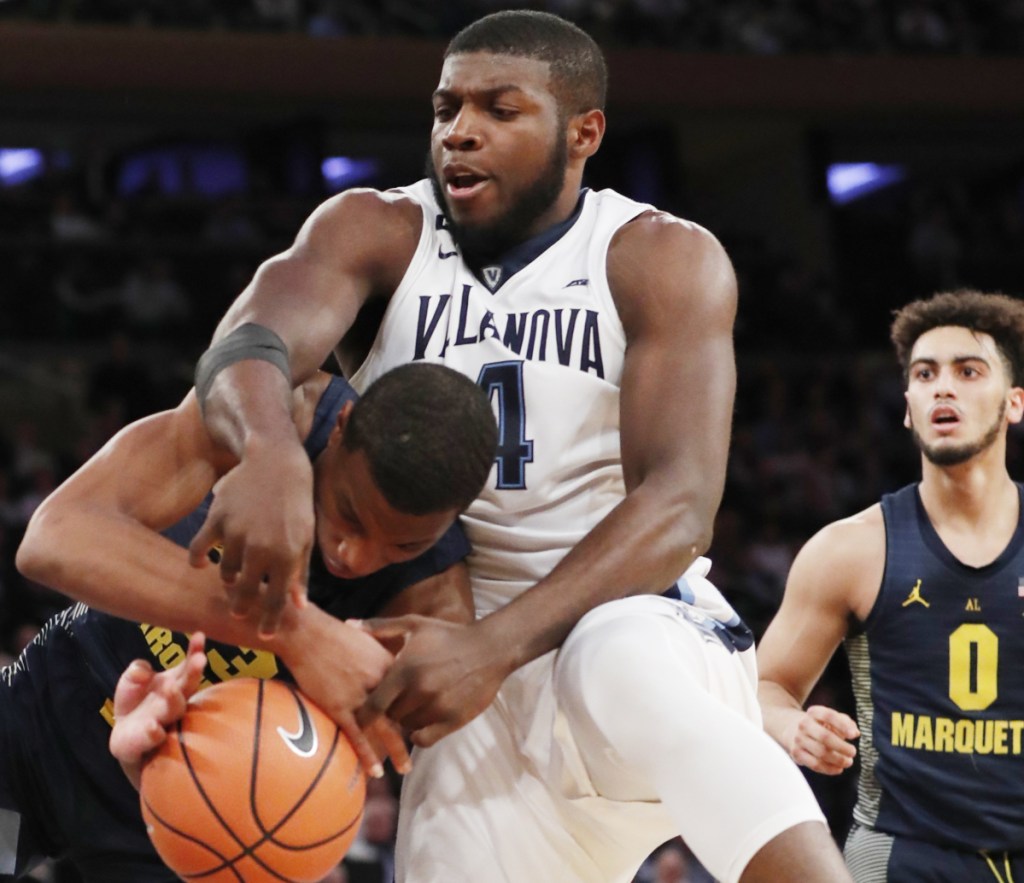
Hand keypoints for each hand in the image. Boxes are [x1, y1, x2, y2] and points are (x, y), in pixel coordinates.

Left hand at [109, 632, 207, 789]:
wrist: (124, 735)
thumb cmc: (136, 701)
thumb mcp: (132, 678)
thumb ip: (137, 670)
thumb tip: (143, 672)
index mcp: (174, 681)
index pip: (188, 665)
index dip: (195, 651)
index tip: (200, 635)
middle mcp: (174, 700)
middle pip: (188, 686)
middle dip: (194, 672)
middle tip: (200, 659)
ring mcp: (163, 720)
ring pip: (174, 709)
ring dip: (174, 698)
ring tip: (171, 687)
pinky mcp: (148, 738)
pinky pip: (153, 736)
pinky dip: (153, 732)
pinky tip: (152, 726)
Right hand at [189, 440, 313, 636]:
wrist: (277, 462)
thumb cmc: (296, 503)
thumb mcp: (306, 537)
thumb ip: (300, 574)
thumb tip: (299, 606)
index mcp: (287, 556)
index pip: (276, 601)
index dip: (270, 621)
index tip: (266, 635)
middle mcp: (261, 549)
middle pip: (245, 594)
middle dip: (242, 608)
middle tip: (239, 612)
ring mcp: (236, 535)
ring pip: (224, 574)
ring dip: (227, 580)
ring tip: (231, 579)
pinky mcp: (216, 519)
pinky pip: (199, 549)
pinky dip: (198, 560)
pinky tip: (200, 564)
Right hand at [278, 610, 410, 778]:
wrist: (308, 633)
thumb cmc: (334, 633)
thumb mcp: (367, 639)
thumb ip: (380, 653)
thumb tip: (387, 664)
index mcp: (388, 664)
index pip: (410, 691)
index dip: (418, 707)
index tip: (425, 720)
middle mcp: (380, 682)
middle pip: (403, 712)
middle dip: (414, 732)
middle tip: (424, 747)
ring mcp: (360, 696)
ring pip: (384, 729)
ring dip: (396, 751)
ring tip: (405, 769)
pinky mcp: (339, 706)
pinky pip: (356, 736)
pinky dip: (367, 755)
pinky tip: (375, 771)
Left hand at [355, 616, 512, 746]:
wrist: (489, 648)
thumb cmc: (448, 635)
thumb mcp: (414, 625)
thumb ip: (379, 627)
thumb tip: (349, 624)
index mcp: (405, 670)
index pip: (373, 704)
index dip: (364, 713)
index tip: (358, 714)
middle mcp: (419, 691)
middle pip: (389, 717)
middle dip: (388, 712)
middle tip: (392, 705)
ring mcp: (437, 708)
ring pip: (407, 727)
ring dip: (405, 721)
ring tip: (411, 708)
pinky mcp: (453, 720)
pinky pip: (424, 739)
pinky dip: (419, 734)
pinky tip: (422, 721)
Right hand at [785, 704, 858, 774]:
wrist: (790, 729)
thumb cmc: (818, 725)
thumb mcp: (829, 718)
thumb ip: (845, 722)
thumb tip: (855, 733)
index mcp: (813, 712)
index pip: (828, 716)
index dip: (842, 725)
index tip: (854, 735)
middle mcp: (804, 724)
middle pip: (825, 736)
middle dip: (842, 747)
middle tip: (852, 752)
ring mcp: (799, 739)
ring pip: (821, 753)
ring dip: (838, 760)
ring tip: (848, 762)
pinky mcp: (796, 753)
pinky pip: (815, 765)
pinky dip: (830, 769)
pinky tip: (838, 768)